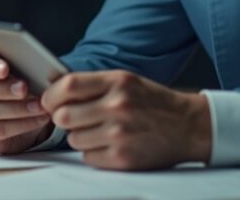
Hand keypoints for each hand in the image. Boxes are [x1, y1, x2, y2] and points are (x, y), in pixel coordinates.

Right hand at [0, 54, 53, 153]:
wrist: (22, 118)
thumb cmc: (19, 90)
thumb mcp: (20, 76)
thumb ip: (20, 70)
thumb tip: (35, 68)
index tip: (5, 69)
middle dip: (4, 88)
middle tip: (24, 88)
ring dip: (17, 108)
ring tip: (38, 106)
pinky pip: (0, 129)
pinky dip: (22, 124)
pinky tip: (38, 118)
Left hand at [41, 70, 210, 169]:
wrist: (188, 126)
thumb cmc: (153, 102)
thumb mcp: (126, 81)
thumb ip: (92, 83)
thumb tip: (53, 84)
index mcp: (117, 82)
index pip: (67, 85)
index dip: (52, 94)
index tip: (50, 100)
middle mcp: (118, 106)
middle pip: (64, 115)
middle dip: (63, 118)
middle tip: (73, 118)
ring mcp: (119, 134)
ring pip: (73, 139)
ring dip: (79, 136)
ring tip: (98, 131)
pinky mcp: (122, 158)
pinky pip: (87, 156)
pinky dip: (93, 152)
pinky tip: (109, 144)